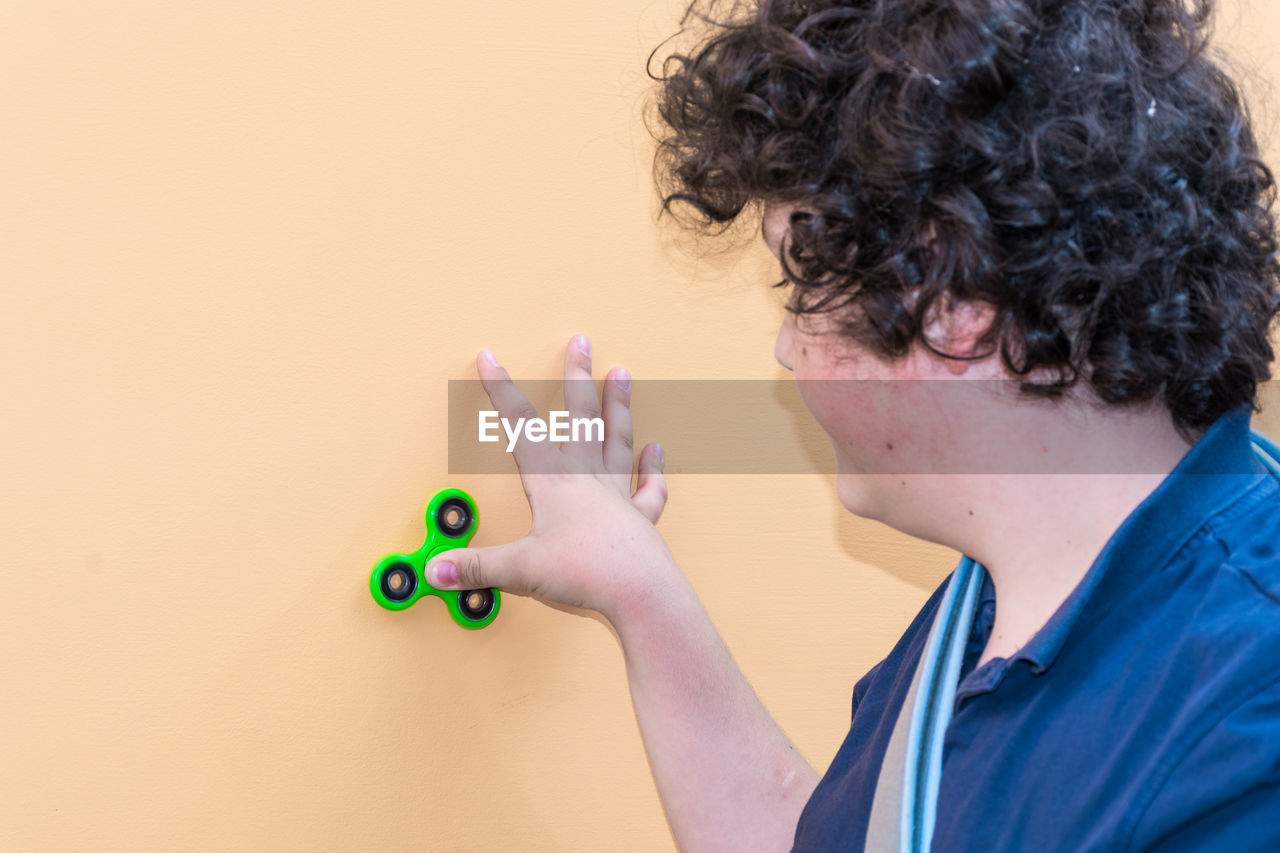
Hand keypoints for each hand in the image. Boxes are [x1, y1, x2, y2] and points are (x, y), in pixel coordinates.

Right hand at [426, 335, 673, 627]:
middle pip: (581, 417)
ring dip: (618, 405)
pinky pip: (648, 488)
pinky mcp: (640, 519)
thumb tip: (435, 570)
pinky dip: (652, 469)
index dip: (501, 391)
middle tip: (582, 342)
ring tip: (622, 373)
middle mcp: (587, 479)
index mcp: (553, 482)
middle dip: (577, 376)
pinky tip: (656, 450)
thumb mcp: (520, 570)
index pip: (520, 428)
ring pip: (617, 439)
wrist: (641, 592)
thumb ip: (476, 567)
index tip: (491, 358)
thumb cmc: (585, 574)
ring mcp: (617, 495)